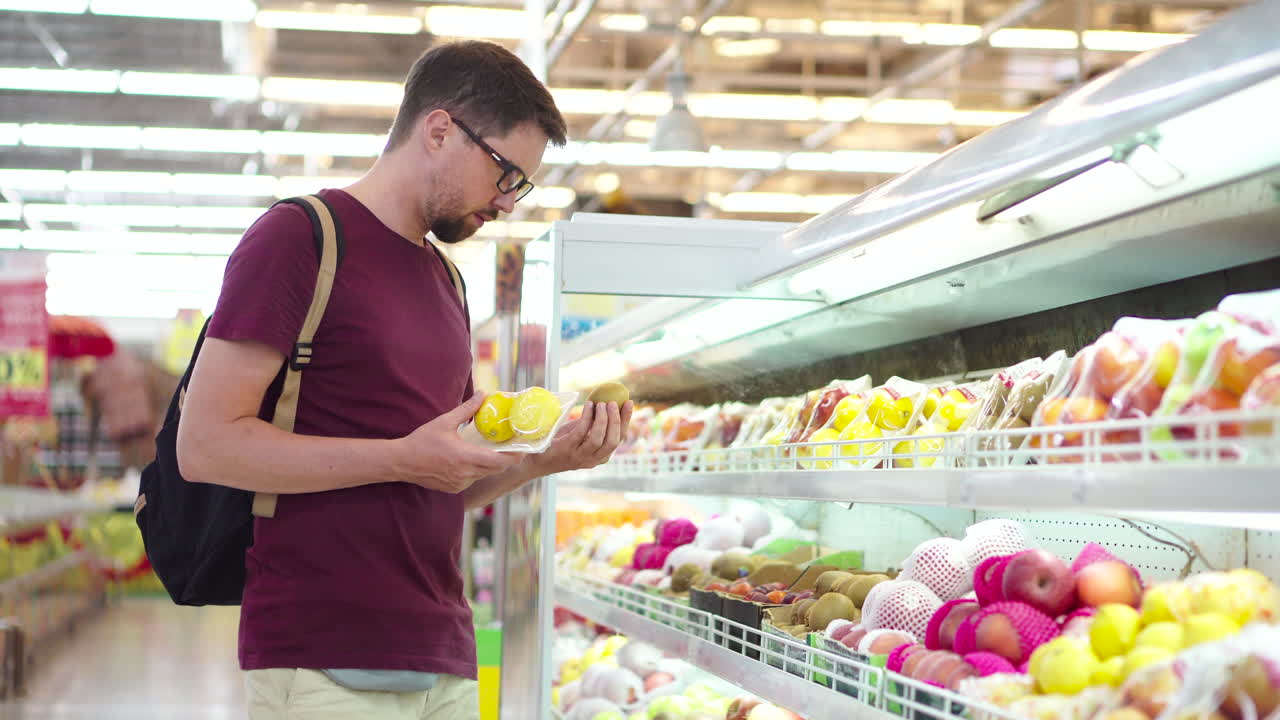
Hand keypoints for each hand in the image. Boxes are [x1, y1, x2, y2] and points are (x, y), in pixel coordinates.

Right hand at [397, 393, 522, 492]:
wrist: (401, 462)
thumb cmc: (422, 441)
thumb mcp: (445, 422)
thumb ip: (467, 409)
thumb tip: (483, 394)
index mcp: (465, 457)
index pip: (499, 461)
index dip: (515, 456)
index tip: (525, 448)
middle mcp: (465, 474)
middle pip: (496, 469)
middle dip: (506, 459)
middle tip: (513, 447)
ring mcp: (460, 483)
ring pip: (484, 474)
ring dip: (489, 464)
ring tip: (492, 451)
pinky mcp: (454, 489)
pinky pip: (472, 479)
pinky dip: (475, 471)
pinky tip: (471, 459)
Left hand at [529, 400, 633, 475]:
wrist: (537, 458)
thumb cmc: (560, 443)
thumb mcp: (580, 434)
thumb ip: (593, 425)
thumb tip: (605, 402)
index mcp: (600, 456)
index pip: (619, 439)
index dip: (626, 420)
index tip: (629, 403)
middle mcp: (593, 460)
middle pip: (613, 441)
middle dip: (616, 420)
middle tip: (613, 403)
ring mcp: (580, 457)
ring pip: (599, 439)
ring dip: (603, 419)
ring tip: (601, 404)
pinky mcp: (568, 449)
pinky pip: (582, 432)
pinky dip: (588, 417)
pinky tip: (588, 406)